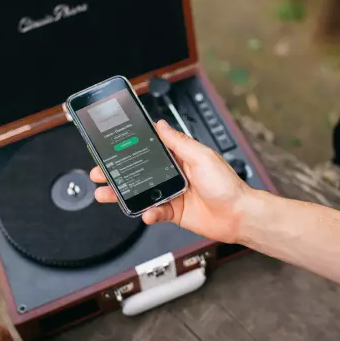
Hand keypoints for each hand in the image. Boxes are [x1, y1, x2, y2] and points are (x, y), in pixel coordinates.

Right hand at [91, 120, 258, 242]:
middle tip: (100, 172)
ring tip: (106, 194)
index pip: (150, 149)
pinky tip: (146, 213)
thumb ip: (178, 142)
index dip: (130, 149)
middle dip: (118, 172)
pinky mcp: (174, 213)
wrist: (238, 215)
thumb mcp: (202, 156)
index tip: (112, 147)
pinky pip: (154, 212)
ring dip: (123, 194)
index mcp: (180, 157)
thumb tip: (162, 125)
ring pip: (141, 193)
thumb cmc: (227, 184)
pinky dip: (148, 213)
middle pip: (139, 172)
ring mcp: (172, 194)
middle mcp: (174, 174)